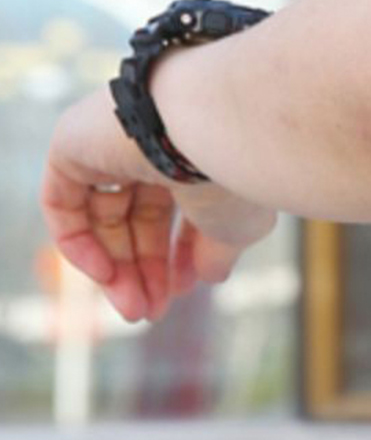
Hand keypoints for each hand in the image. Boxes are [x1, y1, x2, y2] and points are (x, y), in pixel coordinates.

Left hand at [39, 83, 278, 323]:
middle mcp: (147, 142)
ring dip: (115, 269)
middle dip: (144, 270)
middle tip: (150, 313)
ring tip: (134, 308)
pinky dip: (78, 243)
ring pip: (100, 217)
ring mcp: (107, 139)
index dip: (176, 255)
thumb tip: (208, 276)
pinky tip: (106, 275)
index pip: (173, 209)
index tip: (184, 290)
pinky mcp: (72, 141)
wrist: (220, 127)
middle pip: (135, 218)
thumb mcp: (236, 226)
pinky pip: (63, 202)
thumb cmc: (238, 173)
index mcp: (192, 151)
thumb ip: (217, 251)